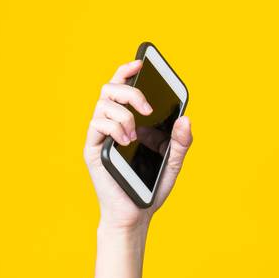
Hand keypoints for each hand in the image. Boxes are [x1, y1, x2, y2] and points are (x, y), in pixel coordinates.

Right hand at [83, 56, 193, 231]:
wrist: (136, 214)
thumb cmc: (150, 187)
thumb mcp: (173, 162)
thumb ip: (180, 141)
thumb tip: (185, 118)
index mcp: (130, 122)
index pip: (123, 88)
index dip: (127, 71)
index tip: (140, 62)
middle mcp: (112, 125)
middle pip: (110, 89)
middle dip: (130, 91)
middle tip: (147, 109)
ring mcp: (101, 136)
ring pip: (103, 105)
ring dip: (124, 115)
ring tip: (135, 136)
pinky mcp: (92, 149)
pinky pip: (97, 125)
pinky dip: (114, 128)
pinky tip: (126, 141)